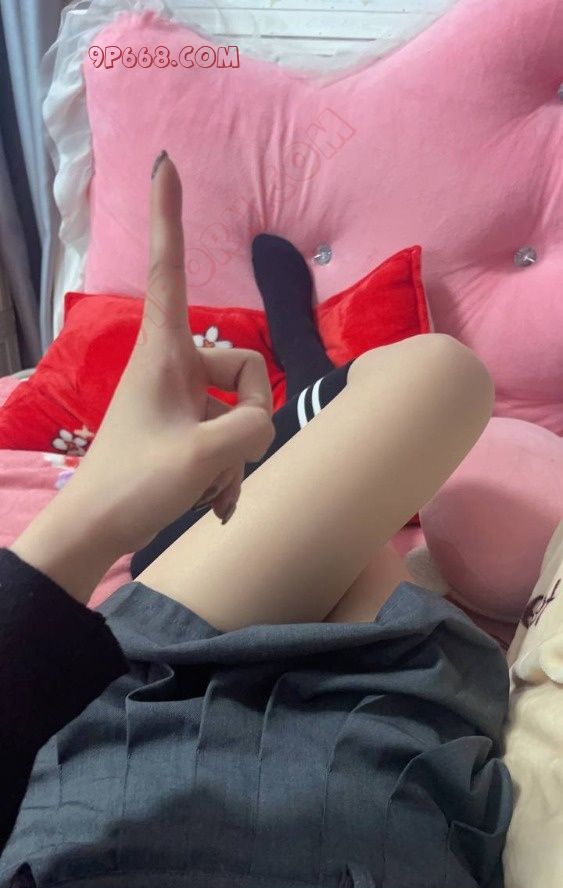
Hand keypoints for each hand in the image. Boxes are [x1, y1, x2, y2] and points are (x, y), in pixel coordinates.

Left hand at [64, 152, 274, 553]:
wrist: (94, 532)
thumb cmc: (136, 484)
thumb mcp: (205, 456)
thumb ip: (252, 427)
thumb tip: (263, 420)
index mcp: (165, 354)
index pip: (171, 270)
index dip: (169, 215)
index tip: (165, 161)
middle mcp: (174, 367)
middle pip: (245, 369)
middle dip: (249, 419)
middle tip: (222, 461)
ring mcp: (179, 401)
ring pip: (239, 411)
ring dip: (236, 456)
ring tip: (211, 490)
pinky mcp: (183, 430)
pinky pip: (226, 437)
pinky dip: (227, 470)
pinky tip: (215, 504)